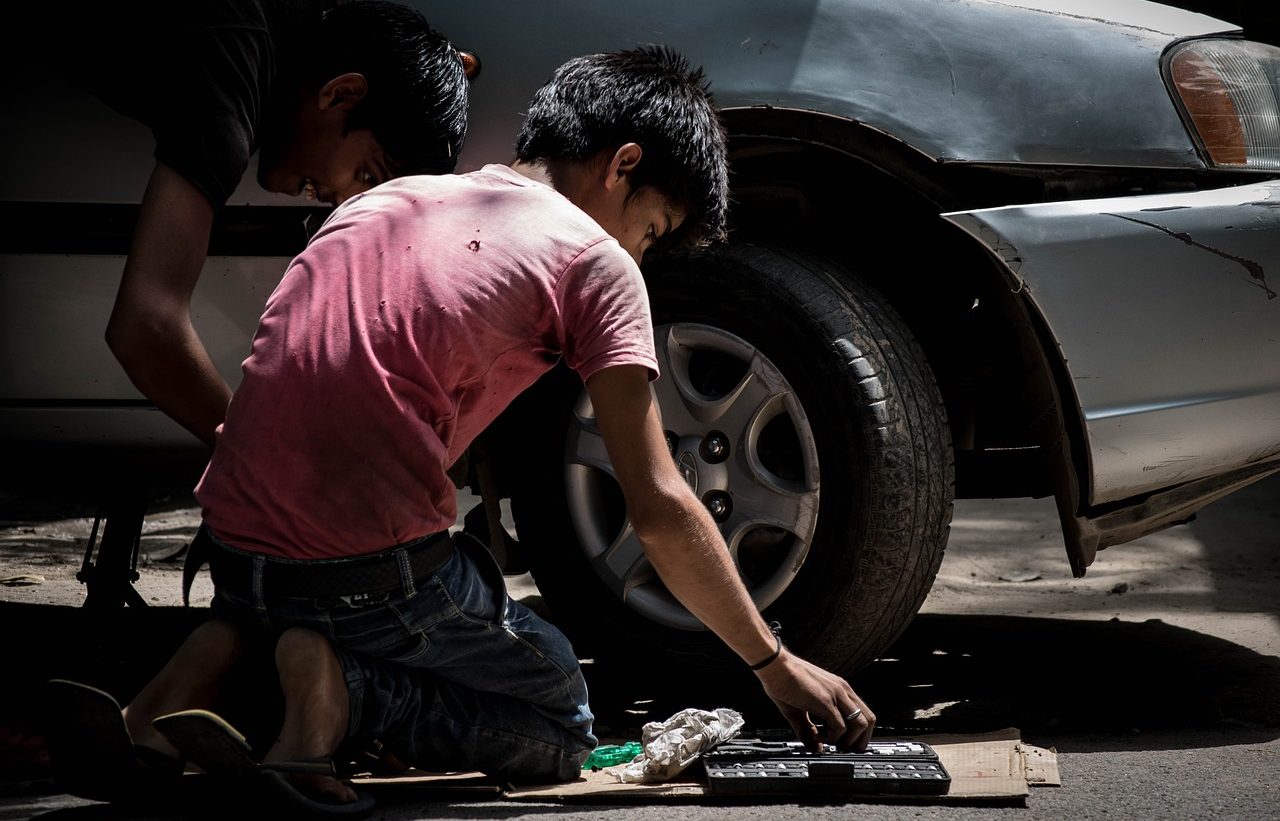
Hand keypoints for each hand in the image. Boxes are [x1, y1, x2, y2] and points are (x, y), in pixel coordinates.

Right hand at [755, 650, 874, 751]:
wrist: (774, 666)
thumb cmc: (784, 681)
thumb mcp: (799, 709)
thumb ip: (809, 730)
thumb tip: (816, 748)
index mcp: (839, 690)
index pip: (863, 713)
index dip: (859, 733)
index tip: (847, 744)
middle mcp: (842, 690)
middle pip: (868, 720)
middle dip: (859, 741)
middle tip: (843, 749)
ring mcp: (836, 695)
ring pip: (860, 724)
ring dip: (847, 740)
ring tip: (830, 743)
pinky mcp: (826, 701)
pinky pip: (840, 726)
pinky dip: (831, 738)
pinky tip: (817, 736)